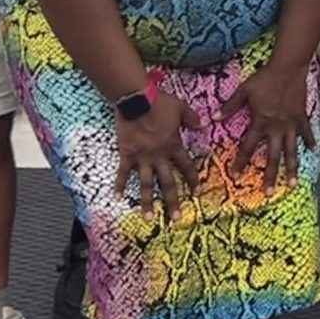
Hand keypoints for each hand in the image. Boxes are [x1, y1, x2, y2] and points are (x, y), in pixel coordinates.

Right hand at [113, 91, 198, 217]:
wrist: (136, 100)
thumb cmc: (159, 102)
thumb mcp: (181, 108)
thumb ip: (192, 119)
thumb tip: (202, 126)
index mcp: (173, 146)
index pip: (186, 167)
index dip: (192, 179)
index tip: (196, 193)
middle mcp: (159, 156)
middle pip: (167, 182)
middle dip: (172, 201)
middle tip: (176, 218)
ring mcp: (141, 157)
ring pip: (145, 184)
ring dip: (147, 202)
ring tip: (149, 218)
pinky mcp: (126, 154)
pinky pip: (122, 172)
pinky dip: (119, 185)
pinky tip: (117, 197)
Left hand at [223, 58, 314, 190]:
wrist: (288, 68)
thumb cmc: (265, 78)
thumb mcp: (244, 91)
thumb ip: (230, 106)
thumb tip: (214, 118)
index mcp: (261, 122)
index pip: (248, 147)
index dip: (241, 162)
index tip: (235, 175)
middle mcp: (276, 128)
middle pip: (272, 157)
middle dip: (270, 176)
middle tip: (268, 192)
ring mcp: (291, 124)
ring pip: (292, 151)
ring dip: (292, 168)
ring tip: (292, 183)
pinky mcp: (301, 117)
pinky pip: (306, 133)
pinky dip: (309, 141)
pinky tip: (312, 150)